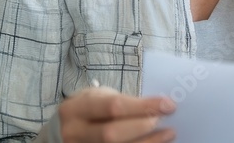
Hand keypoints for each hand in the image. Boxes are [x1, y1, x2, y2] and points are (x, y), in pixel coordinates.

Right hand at [58, 87, 175, 142]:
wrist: (64, 131)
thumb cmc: (90, 111)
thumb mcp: (99, 98)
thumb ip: (123, 102)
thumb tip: (159, 106)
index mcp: (75, 110)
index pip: (112, 107)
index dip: (143, 106)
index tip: (168, 105)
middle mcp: (74, 133)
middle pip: (111, 134)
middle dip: (142, 126)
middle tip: (163, 120)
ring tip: (169, 134)